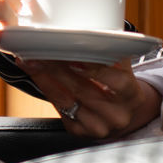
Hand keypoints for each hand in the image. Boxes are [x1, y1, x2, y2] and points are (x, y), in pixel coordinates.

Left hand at [18, 57, 161, 140]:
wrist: (124, 114)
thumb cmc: (118, 82)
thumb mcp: (122, 68)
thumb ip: (110, 53)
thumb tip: (87, 30)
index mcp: (131, 95)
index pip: (116, 82)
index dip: (95, 70)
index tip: (76, 56)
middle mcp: (116, 114)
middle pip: (84, 89)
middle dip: (58, 67)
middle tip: (40, 50)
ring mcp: (97, 126)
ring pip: (66, 99)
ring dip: (45, 77)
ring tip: (31, 60)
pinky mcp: (80, 132)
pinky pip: (58, 109)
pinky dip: (45, 88)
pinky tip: (36, 75)